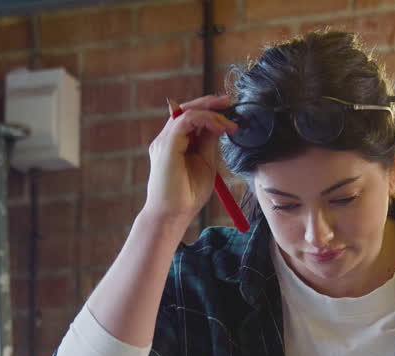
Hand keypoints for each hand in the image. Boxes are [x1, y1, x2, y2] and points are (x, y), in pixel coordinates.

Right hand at [142, 94, 236, 227]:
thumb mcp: (206, 163)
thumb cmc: (188, 195)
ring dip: (212, 113)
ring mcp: (164, 141)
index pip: (190, 118)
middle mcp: (166, 139)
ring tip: (229, 125)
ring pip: (187, 112)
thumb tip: (219, 125)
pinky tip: (220, 129)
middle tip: (229, 102)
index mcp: (174, 144)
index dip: (209, 110)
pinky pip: (186, 120)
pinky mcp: (167, 145)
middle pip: (186, 109)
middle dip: (209, 103)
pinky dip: (206, 120)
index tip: (229, 111)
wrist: (173, 215)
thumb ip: (209, 143)